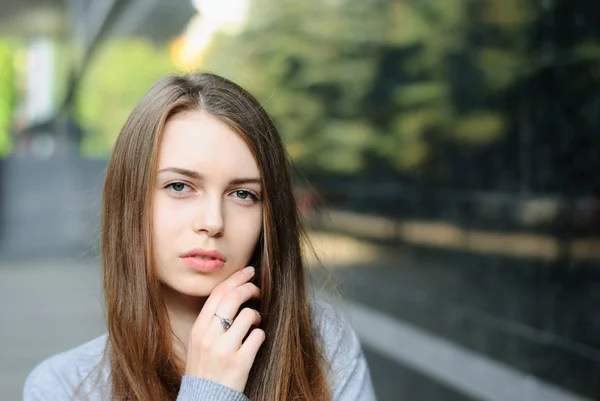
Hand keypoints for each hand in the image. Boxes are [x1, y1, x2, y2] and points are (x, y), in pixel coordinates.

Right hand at [184, 266, 264, 392]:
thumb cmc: (205, 367)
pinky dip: (260, 334)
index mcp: (198, 329)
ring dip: (257, 315)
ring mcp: (225, 350)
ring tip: (255, 322)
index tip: (248, 272)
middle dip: (249, 288)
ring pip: (249, 315)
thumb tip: (233, 293)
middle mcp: (209, 337)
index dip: (235, 278)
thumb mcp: (198, 341)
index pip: (218, 293)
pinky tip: (256, 339)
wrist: (205, 398)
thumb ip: (211, 320)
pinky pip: (258, 336)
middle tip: (257, 289)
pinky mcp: (240, 362)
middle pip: (233, 298)